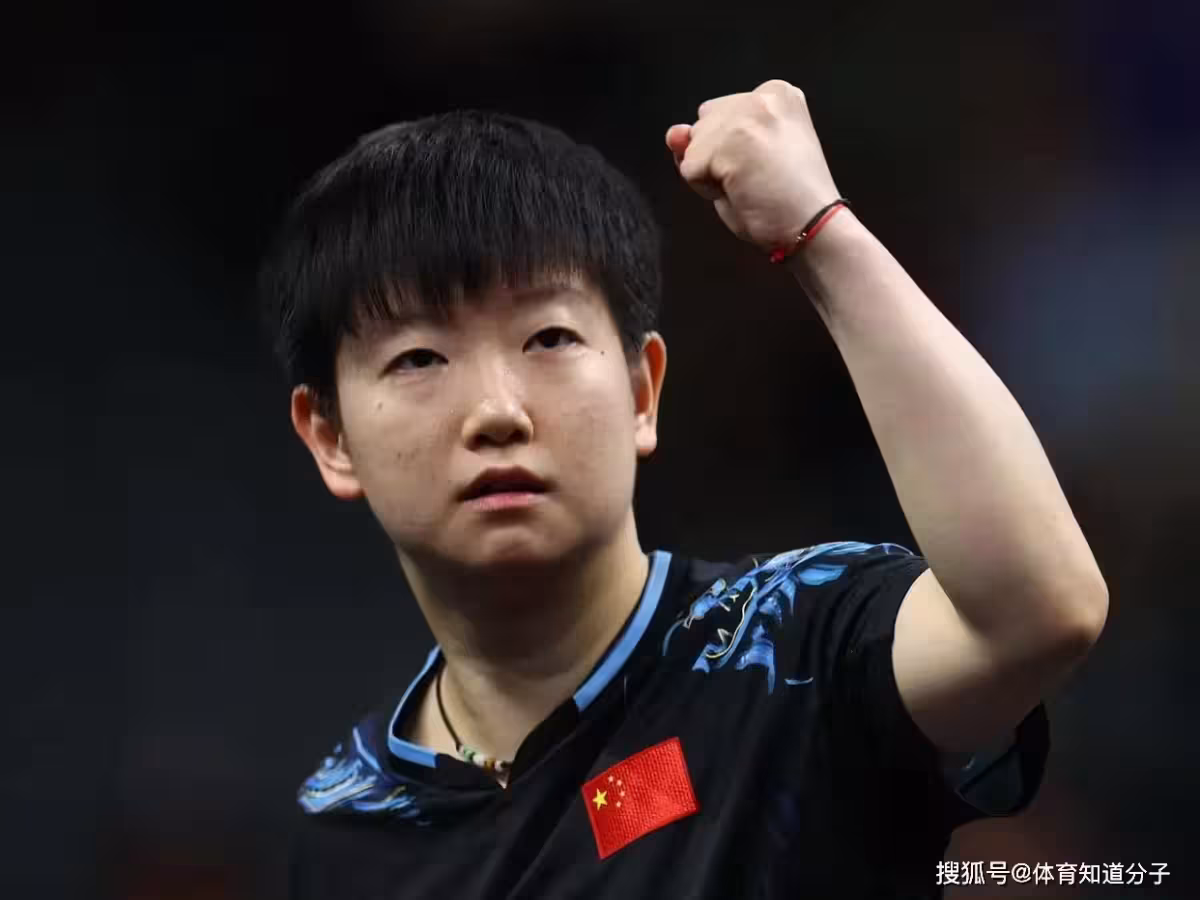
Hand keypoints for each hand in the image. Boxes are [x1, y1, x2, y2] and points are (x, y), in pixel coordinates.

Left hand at [665, 80, 841, 251]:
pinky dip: (706, 189)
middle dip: (717, 158)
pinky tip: (741, 192)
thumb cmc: (784, 201)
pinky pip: (689, 169)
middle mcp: (762, 94)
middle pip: (702, 126)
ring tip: (750, 186)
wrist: (814, 227)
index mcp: (776, 93)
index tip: (765, 166)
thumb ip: (705, 140)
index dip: (729, 150)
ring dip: (711, 175)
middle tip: (758, 179)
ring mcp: (746, 115)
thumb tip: (673, 133)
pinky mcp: (731, 141)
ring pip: (693, 148)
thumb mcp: (742, 161)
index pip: (717, 115)